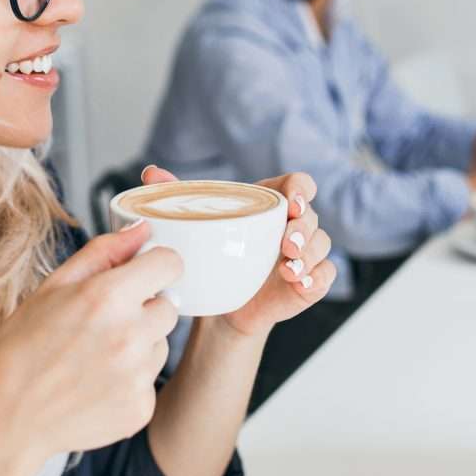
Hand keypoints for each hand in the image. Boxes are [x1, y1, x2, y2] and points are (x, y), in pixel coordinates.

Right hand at [0, 221, 180, 461]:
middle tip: (103, 325)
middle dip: (144, 310)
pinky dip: (130, 382)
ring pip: (161, 346)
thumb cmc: (21, 348)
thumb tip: (143, 229)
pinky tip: (95, 385)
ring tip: (93, 358)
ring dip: (139, 346)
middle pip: (169, 307)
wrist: (3, 417)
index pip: (170, 264)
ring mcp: (137, 376)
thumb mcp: (53, 287)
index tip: (142, 276)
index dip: (156, 267)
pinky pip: (149, 382)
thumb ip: (103, 253)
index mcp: (108, 297)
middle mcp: (130, 335)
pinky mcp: (140, 409)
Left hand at [140, 166, 335, 339]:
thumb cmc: (213, 253)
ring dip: (309, 255)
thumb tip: (150, 173)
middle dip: (303, 228)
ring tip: (288, 268)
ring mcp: (305, 253)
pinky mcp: (310, 281)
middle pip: (312, 217)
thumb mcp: (195, 221)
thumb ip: (177, 194)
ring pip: (322, 246)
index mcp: (273, 203)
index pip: (300, 184)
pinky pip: (325, 276)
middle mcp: (294, 225)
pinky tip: (299, 283)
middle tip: (285, 242)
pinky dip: (316, 279)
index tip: (292, 201)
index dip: (302, 189)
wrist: (221, 301)